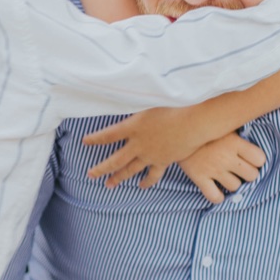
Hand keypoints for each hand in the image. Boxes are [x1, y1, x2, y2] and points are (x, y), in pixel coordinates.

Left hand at [82, 107, 207, 188]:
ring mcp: (150, 155)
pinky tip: (141, 186)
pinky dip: (146, 182)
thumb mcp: (150, 99)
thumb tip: (122, 93)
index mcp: (132, 127)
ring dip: (118, 178)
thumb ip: (135, 101)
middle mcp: (138, 144)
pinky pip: (152, 175)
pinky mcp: (164, 161)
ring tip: (108, 185)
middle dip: (101, 168)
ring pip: (130, 170)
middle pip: (115, 160)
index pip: (108, 135)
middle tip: (90, 175)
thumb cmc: (174, 105)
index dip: (95, 139)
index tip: (85, 142)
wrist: (194, 122)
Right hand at [177, 134, 266, 203]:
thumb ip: (238, 130)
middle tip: (239, 168)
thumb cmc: (203, 126)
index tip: (251, 158)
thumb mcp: (223, 123)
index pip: (260, 159)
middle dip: (248, 173)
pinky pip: (215, 197)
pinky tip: (216, 188)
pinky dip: (218, 196)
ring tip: (226, 175)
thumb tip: (252, 127)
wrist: (175, 130)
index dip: (257, 160)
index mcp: (234, 142)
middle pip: (252, 175)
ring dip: (233, 183)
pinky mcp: (199, 177)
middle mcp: (226, 157)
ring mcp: (212, 169)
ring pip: (235, 186)